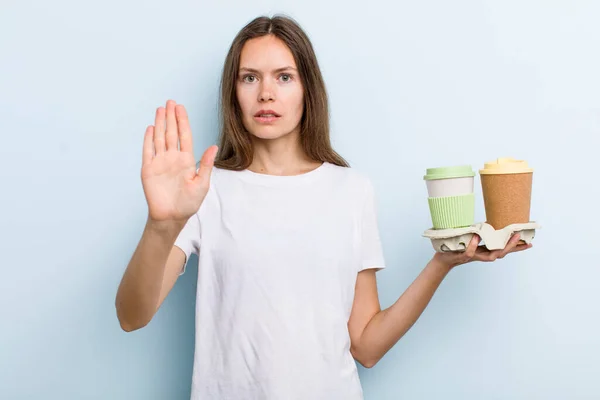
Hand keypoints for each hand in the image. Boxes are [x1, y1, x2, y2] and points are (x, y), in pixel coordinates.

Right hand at [141, 100, 217, 222]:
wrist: (172, 217)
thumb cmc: (189, 203)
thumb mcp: (202, 183)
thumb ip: (205, 165)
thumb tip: (213, 147)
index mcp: (186, 160)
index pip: (184, 136)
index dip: (183, 121)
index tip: (181, 108)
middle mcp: (173, 158)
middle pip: (171, 133)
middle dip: (171, 117)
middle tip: (170, 102)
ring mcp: (160, 162)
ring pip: (160, 138)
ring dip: (160, 124)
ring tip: (160, 109)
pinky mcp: (149, 169)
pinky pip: (148, 151)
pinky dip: (148, 139)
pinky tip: (151, 128)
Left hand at [433, 233, 532, 270]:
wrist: (443, 259)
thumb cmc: (458, 248)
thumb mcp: (471, 239)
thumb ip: (480, 234)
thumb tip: (489, 220)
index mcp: (486, 251)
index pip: (504, 249)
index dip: (517, 247)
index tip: (530, 243)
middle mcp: (482, 255)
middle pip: (502, 253)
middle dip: (513, 246)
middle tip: (522, 237)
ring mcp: (474, 257)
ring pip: (491, 256)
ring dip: (500, 247)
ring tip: (508, 236)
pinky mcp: (463, 256)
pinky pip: (470, 252)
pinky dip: (473, 245)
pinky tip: (477, 237)